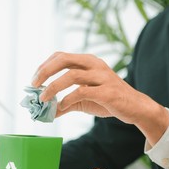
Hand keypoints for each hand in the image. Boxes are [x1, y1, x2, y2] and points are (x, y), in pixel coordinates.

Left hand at [32, 52, 168, 144]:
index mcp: (89, 62)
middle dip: (45, 71)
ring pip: (72, 75)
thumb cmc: (108, 100)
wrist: (135, 108)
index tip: (34, 79)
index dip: (45, 66)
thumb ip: (66, 103)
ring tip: (43, 99)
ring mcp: (102, 77)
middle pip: (64, 60)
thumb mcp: (84, 99)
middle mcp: (95, 65)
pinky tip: (61, 107)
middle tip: (33, 84)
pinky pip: (82, 92)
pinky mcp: (107, 91)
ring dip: (53, 87)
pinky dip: (68, 99)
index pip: (61, 56)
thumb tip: (47, 112)